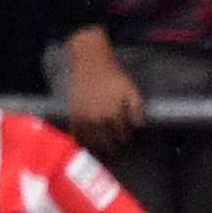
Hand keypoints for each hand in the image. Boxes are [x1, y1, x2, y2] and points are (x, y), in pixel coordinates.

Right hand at [62, 37, 143, 152]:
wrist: (90, 61)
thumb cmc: (113, 74)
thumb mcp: (130, 89)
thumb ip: (136, 108)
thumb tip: (138, 126)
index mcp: (112, 114)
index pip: (121, 135)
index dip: (126, 139)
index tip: (127, 141)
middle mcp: (96, 119)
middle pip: (105, 143)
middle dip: (112, 148)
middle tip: (116, 150)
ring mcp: (83, 117)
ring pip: (90, 141)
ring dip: (96, 148)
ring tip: (101, 151)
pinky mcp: (73, 113)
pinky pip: (75, 133)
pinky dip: (80, 141)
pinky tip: (84, 145)